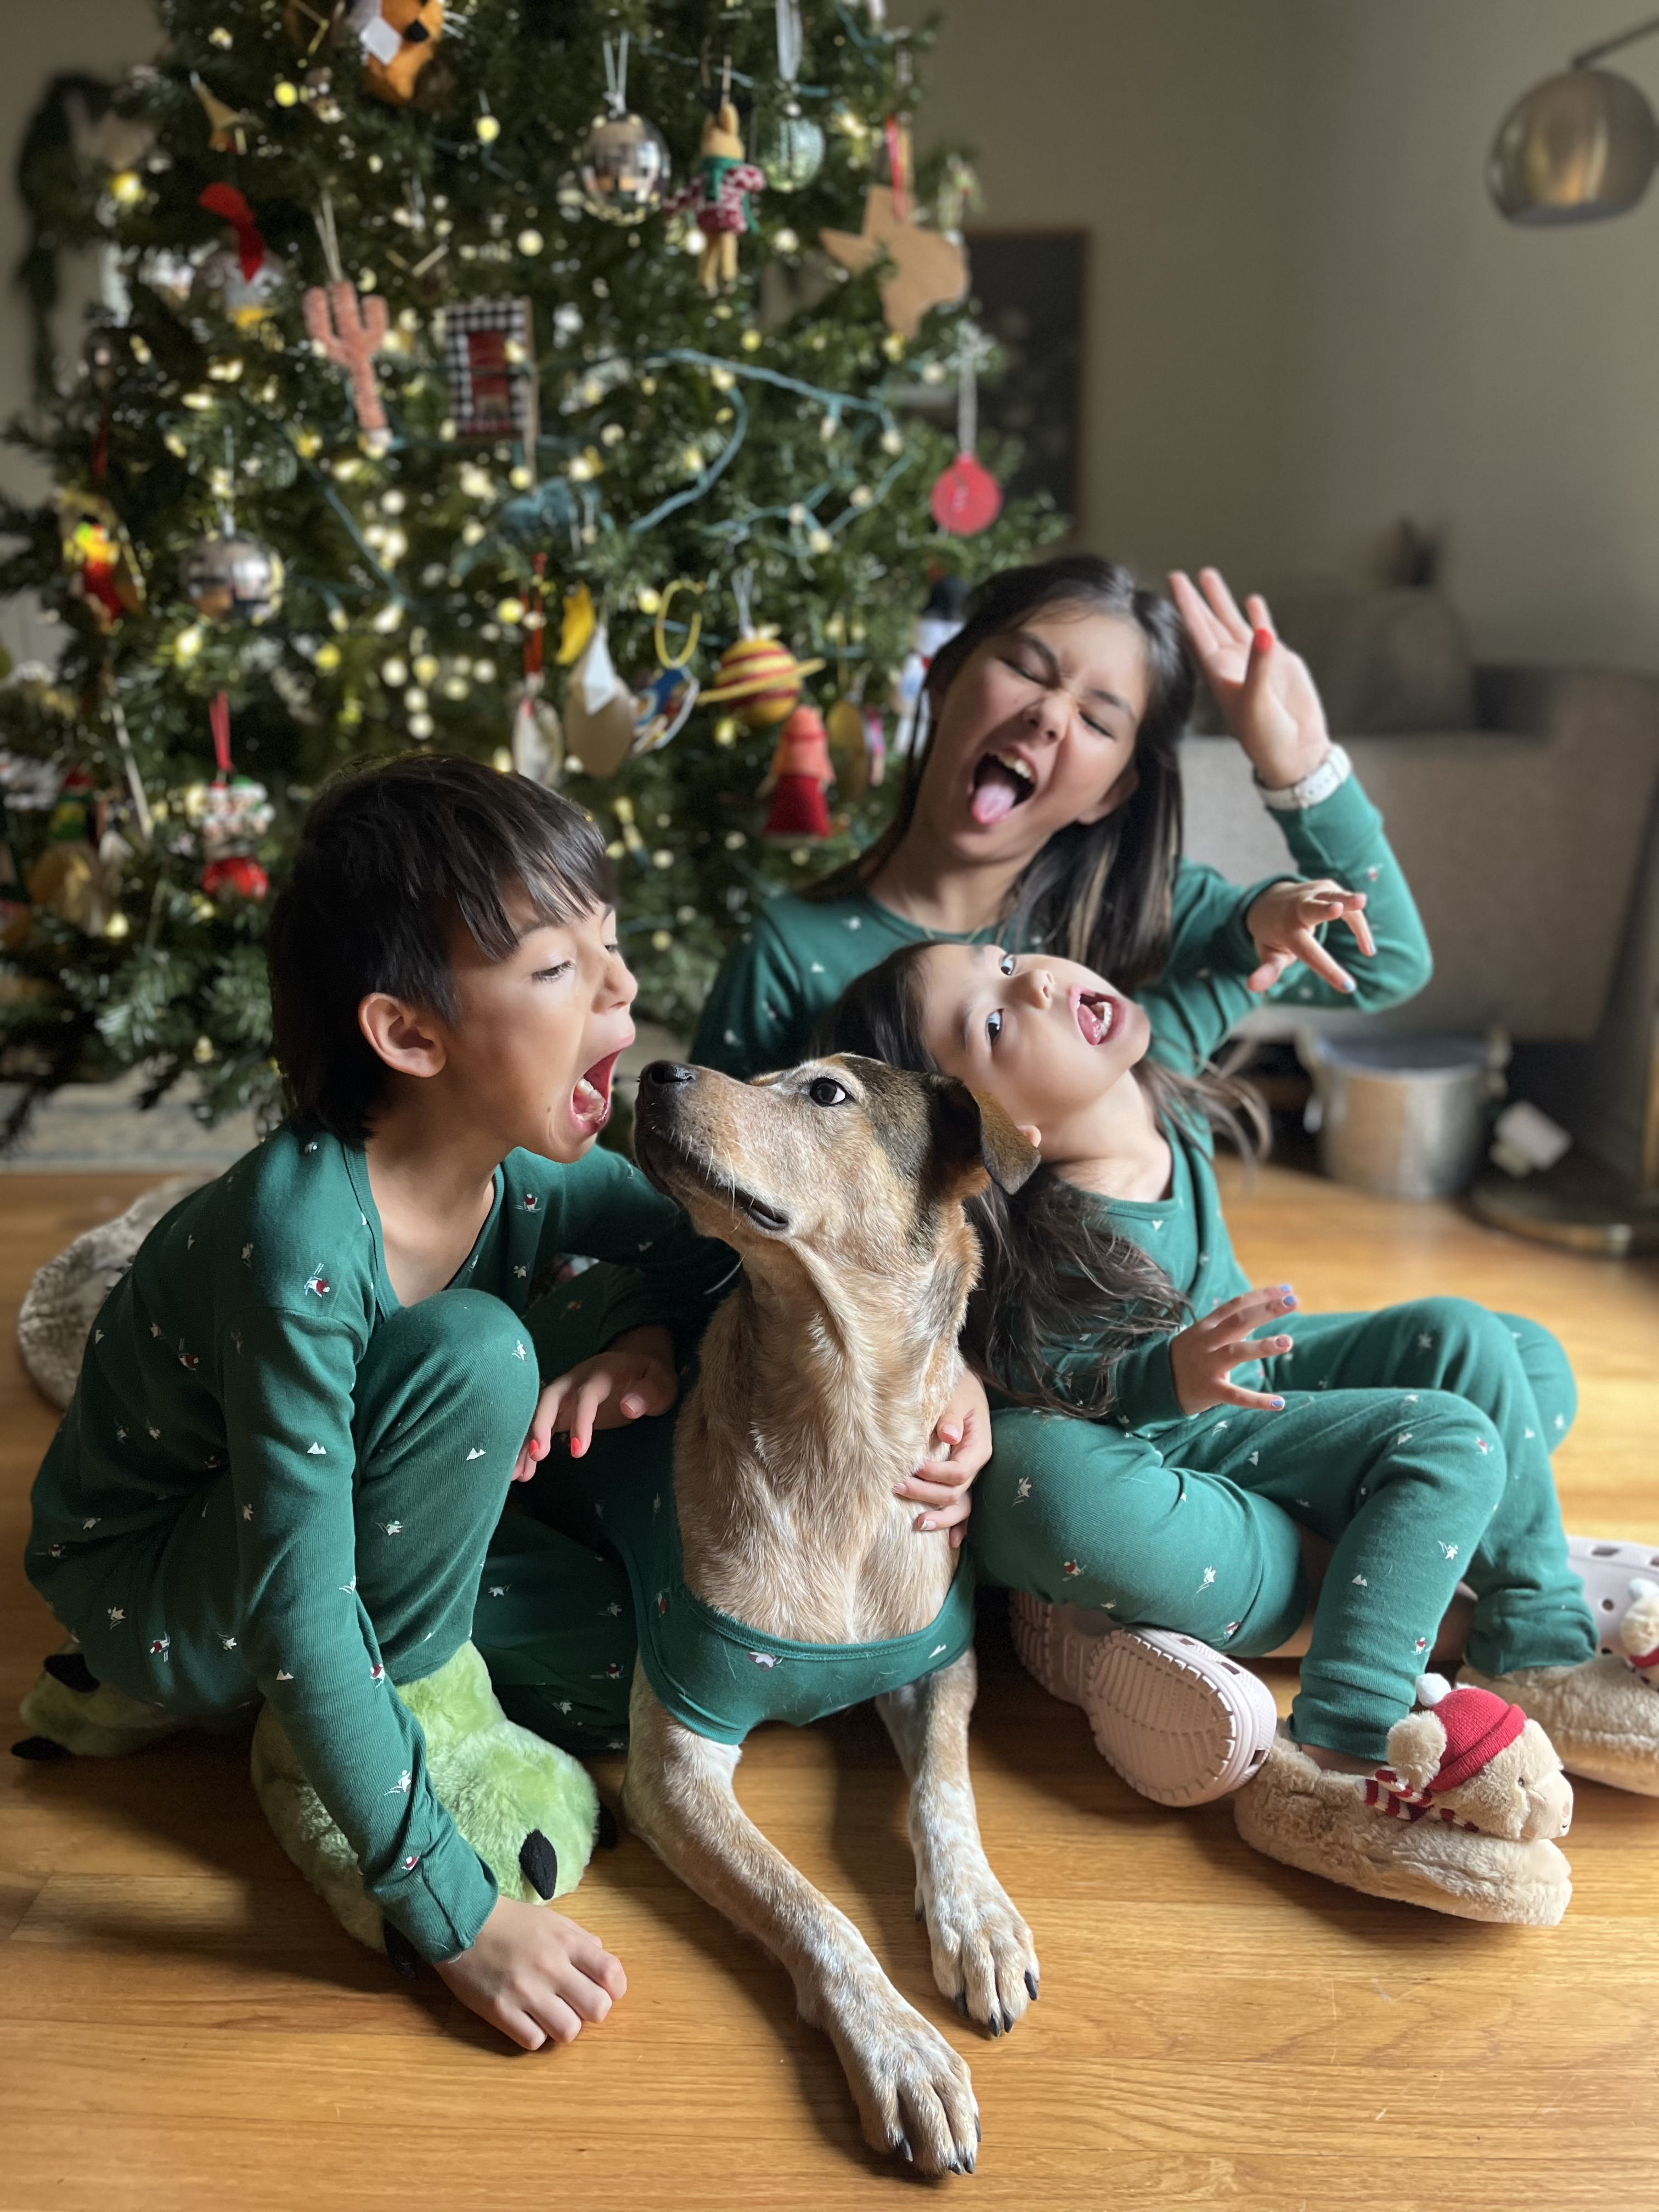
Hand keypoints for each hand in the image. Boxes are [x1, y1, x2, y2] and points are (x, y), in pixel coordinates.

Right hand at [434, 1894, 626, 2050]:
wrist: (463, 1923)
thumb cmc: (511, 1922)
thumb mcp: (553, 1920)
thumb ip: (581, 1941)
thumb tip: (603, 1966)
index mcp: (566, 1943)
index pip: (611, 1973)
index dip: (615, 1989)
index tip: (606, 1991)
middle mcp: (550, 1968)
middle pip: (597, 2009)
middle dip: (593, 2011)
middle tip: (578, 2004)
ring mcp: (525, 1992)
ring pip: (568, 2031)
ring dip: (565, 2026)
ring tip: (552, 2013)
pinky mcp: (500, 2012)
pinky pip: (534, 2041)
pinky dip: (535, 2035)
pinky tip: (528, 2019)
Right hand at [514, 1325, 678, 1475]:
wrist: (637, 1368)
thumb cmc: (652, 1379)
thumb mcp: (662, 1382)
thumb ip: (649, 1392)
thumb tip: (628, 1407)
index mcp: (603, 1372)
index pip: (587, 1393)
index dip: (580, 1419)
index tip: (578, 1452)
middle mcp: (576, 1379)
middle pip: (550, 1397)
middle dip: (539, 1424)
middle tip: (537, 1455)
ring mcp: (564, 1394)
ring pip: (536, 1413)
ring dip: (525, 1440)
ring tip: (518, 1473)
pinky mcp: (558, 1410)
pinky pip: (537, 1427)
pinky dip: (526, 1447)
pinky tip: (522, 1472)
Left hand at [895, 1367, 990, 1549]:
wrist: (963, 1382)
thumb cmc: (958, 1385)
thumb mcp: (957, 1393)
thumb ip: (951, 1414)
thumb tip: (948, 1436)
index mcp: (978, 1445)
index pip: (958, 1472)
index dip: (935, 1475)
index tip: (912, 1466)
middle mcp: (976, 1464)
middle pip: (955, 1492)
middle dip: (926, 1494)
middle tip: (896, 1486)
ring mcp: (970, 1473)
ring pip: (961, 1506)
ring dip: (940, 1517)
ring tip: (917, 1525)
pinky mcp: (960, 1477)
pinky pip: (964, 1506)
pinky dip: (959, 1525)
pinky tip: (952, 1542)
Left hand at [1169, 568, 1330, 789]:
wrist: (1294, 751)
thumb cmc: (1267, 736)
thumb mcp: (1258, 701)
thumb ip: (1259, 666)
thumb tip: (1263, 632)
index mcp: (1219, 674)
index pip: (1197, 633)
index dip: (1185, 608)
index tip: (1173, 583)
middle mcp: (1232, 664)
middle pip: (1208, 623)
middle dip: (1195, 600)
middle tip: (1179, 575)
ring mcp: (1254, 661)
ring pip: (1232, 622)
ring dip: (1221, 601)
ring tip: (1209, 576)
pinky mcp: (1278, 661)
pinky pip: (1263, 631)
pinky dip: (1258, 615)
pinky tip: (1252, 600)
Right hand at [1169, 1285, 1297, 1416]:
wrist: (1155, 1384)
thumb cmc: (1187, 1356)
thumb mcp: (1203, 1335)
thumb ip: (1230, 1325)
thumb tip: (1262, 1310)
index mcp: (1207, 1326)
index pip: (1237, 1305)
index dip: (1262, 1295)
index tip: (1287, 1290)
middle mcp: (1207, 1343)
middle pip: (1239, 1321)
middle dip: (1267, 1310)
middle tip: (1293, 1302)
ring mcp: (1208, 1366)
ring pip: (1237, 1352)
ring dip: (1263, 1346)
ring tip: (1288, 1342)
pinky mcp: (1210, 1390)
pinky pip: (1236, 1396)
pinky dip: (1258, 1400)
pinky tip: (1279, 1403)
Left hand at [1244, 877, 1375, 995]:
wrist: (1270, 901)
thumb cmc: (1274, 934)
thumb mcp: (1269, 953)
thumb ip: (1266, 970)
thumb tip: (1251, 987)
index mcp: (1287, 930)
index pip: (1310, 953)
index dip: (1329, 970)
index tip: (1348, 986)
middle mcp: (1298, 909)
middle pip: (1313, 909)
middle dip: (1324, 909)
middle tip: (1336, 909)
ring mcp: (1313, 894)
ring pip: (1333, 896)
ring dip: (1348, 899)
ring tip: (1362, 901)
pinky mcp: (1326, 886)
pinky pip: (1348, 904)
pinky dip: (1360, 921)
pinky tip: (1367, 947)